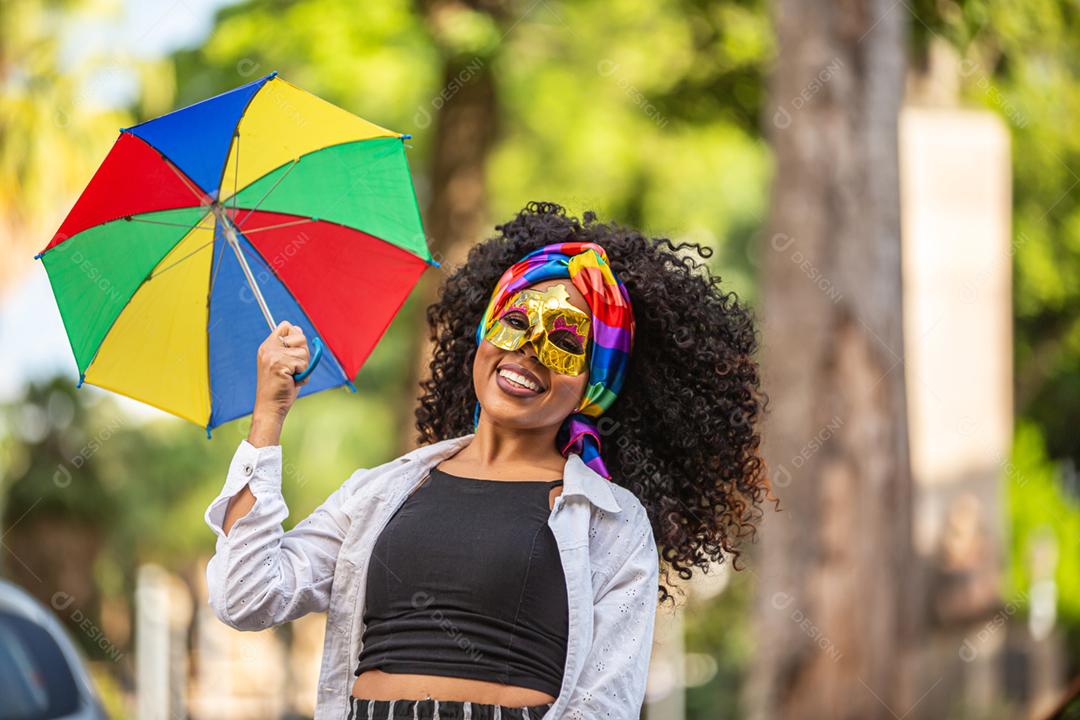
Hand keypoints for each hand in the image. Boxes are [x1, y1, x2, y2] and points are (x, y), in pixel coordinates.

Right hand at [249, 321, 309, 442]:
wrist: (270, 407)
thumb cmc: (280, 387)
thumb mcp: (284, 363)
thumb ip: (291, 347)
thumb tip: (299, 329)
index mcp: (267, 346)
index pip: (286, 325)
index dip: (295, 336)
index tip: (292, 352)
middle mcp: (268, 348)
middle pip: (299, 335)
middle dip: (303, 353)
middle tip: (294, 368)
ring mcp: (273, 356)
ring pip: (303, 351)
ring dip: (304, 367)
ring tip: (292, 377)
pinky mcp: (280, 365)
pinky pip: (303, 364)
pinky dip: (303, 375)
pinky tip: (292, 382)